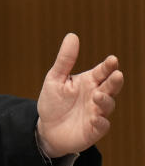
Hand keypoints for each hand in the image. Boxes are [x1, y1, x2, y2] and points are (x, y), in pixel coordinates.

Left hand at [36, 33, 123, 157]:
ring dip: (105, 100)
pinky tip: (97, 118)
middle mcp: (96, 95)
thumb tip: (72, 35)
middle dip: (115, 81)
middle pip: (110, 87)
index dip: (108, 66)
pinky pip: (101, 126)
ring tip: (97, 95)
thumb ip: (65, 60)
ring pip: (107, 105)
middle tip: (117, 74)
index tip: (112, 59)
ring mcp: (97, 112)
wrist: (47, 129)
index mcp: (89, 81)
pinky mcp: (94, 129)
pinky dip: (101, 122)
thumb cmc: (54, 101)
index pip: (102, 71)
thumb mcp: (55, 78)